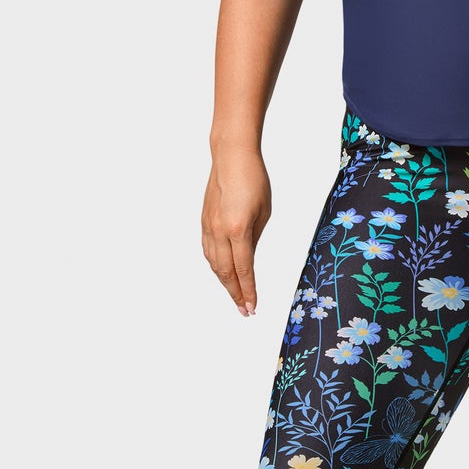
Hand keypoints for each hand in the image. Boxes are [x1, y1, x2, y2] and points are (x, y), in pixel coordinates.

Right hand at [201, 145, 271, 316]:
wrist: (231, 157)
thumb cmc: (254, 180)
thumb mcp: (264, 212)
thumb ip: (254, 239)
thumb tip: (248, 260)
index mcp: (238, 229)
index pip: (244, 269)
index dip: (248, 291)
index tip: (253, 307)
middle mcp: (219, 231)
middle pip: (226, 272)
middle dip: (235, 294)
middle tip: (244, 310)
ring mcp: (208, 227)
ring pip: (214, 264)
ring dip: (224, 283)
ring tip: (236, 296)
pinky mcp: (204, 222)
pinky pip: (208, 251)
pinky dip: (216, 266)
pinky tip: (223, 274)